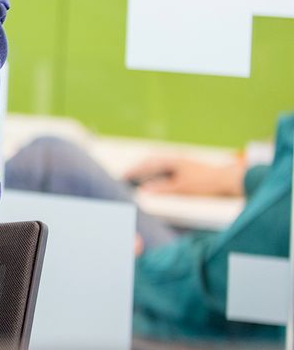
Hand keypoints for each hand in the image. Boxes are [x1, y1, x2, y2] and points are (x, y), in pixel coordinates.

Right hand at [124, 156, 244, 196]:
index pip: (146, 163)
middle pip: (150, 161)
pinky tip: (155, 182)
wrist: (228, 180)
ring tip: (136, 180)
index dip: (132, 170)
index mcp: (171, 160)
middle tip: (125, 178)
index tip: (121, 177)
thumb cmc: (205, 183)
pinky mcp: (186, 169)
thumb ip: (161, 188)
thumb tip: (143, 191)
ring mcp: (181, 163)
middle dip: (137, 169)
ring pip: (158, 165)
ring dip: (146, 172)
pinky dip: (156, 175)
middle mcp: (175, 158)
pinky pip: (165, 169)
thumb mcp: (181, 187)